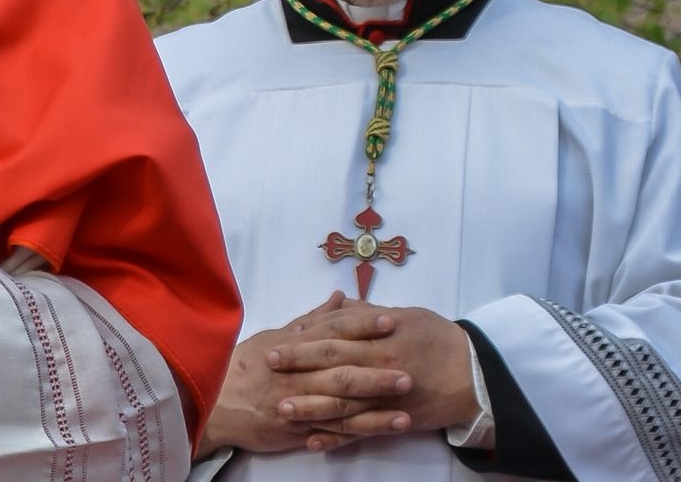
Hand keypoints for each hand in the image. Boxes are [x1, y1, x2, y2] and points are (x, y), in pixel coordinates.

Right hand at [197, 292, 410, 456]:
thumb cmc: (243, 367)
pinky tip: (391, 426)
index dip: (361, 326)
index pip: (330, 332)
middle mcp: (296, 374)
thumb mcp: (272, 337)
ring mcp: (298, 403)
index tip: (390, 320)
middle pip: (341, 368)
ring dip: (378, 402)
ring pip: (343, 403)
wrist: (213, 404)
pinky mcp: (300, 428)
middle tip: (410, 365)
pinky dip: (365, 429)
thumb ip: (310, 320)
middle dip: (377, 366)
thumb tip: (340, 298)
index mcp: (291, 347)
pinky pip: (336, 430)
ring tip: (410, 400)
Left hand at [269, 301, 479, 448]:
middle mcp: (381, 366)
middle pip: (333, 367)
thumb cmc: (439, 338)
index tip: (277, 342)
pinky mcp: (396, 420)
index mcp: (381, 337)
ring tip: (283, 409)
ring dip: (311, 407)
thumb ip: (368, 313)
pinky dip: (337, 438)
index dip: (304, 340)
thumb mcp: (406, 315)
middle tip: (268, 368)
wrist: (477, 374)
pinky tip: (314, 442)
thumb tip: (339, 303)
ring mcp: (387, 397)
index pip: (334, 336)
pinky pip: (362, 432)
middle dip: (298, 368)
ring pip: (344, 403)